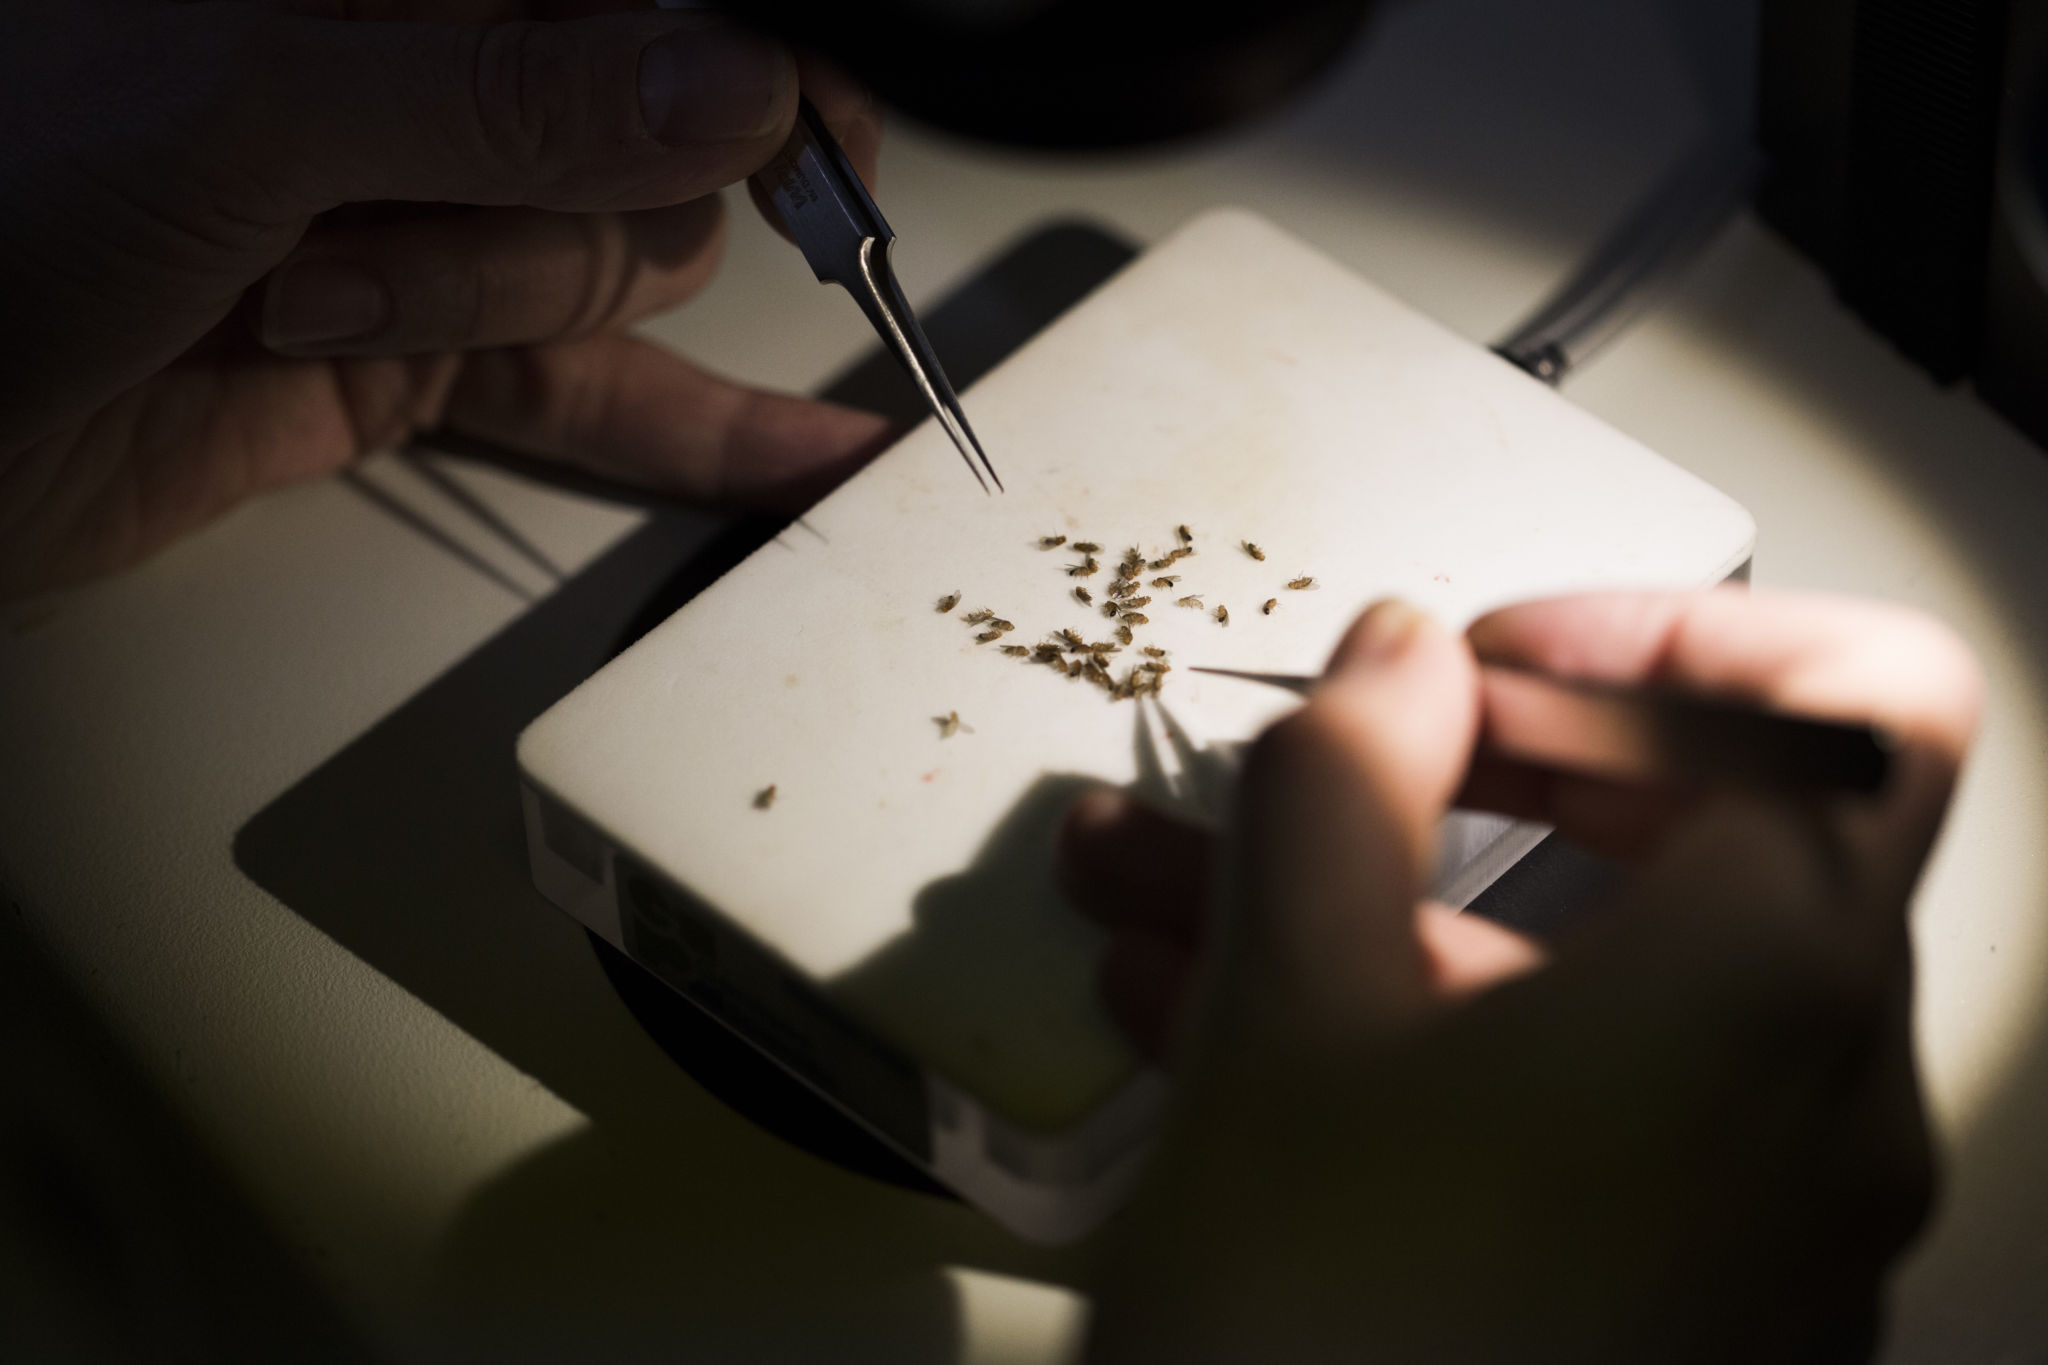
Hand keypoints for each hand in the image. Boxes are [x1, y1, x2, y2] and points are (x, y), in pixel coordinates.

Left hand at [0, 1, 889, 597]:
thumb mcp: (243, 113)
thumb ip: (506, 99)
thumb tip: (730, 84)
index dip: (727, 49)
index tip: (804, 128)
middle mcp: (419, 69)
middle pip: (648, 121)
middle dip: (549, 196)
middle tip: (432, 219)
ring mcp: (423, 207)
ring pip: (611, 253)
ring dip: (485, 300)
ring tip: (309, 303)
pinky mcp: (417, 346)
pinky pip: (591, 381)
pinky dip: (695, 430)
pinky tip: (804, 450)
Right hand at [1065, 592, 1979, 1362]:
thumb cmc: (1331, 1324)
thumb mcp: (1294, 1006)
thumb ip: (1347, 780)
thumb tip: (1401, 657)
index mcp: (1779, 981)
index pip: (1833, 707)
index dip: (1657, 637)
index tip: (1473, 668)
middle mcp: (1822, 1098)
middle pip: (1698, 842)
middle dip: (1467, 775)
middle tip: (1324, 757)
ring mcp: (1761, 1223)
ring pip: (1579, 989)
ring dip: (1378, 913)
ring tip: (1158, 891)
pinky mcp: (1680, 1310)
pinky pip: (1566, 1115)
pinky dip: (1419, 1042)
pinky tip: (1217, 1033)